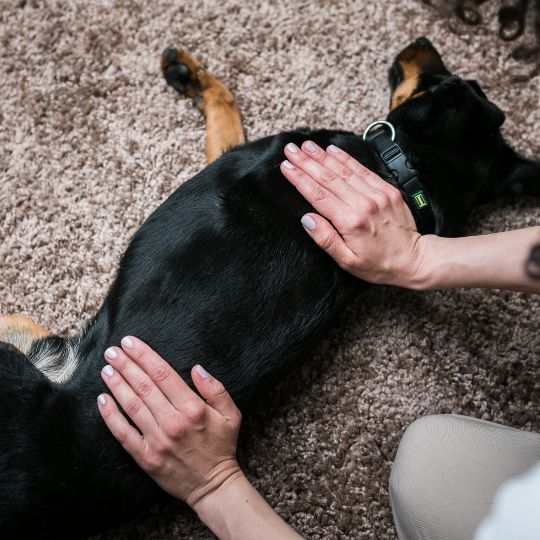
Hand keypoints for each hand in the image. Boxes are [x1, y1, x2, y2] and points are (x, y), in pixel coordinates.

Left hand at [97, 336, 242, 506]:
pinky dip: (111, 416)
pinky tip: (103, 401)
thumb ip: (215, 389)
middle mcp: (173, 422)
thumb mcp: (231, 414)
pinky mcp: (146, 457)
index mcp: (193, 408)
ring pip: (132, 406)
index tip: (130, 343)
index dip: (144, 356)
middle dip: (126, 365)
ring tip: (106, 369)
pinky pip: (124, 434)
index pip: (163, 374)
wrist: (214, 486)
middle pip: (144, 386)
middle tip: (112, 351)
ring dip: (117, 385)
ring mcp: (157, 440)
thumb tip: (196, 368)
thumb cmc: (222, 446)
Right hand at [280, 141, 426, 287]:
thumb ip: (326, 239)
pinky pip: (363, 170)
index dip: (300, 179)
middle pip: (328, 178)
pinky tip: (333, 150)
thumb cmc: (378, 265)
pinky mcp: (387, 190)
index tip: (286, 167)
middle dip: (306, 162)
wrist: (414, 259)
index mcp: (350, 222)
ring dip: (323, 156)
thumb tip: (307, 219)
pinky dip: (347, 158)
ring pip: (344, 170)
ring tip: (306, 145)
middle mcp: (363, 204)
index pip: (318, 195)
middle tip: (290, 149)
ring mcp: (377, 195)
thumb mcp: (347, 261)